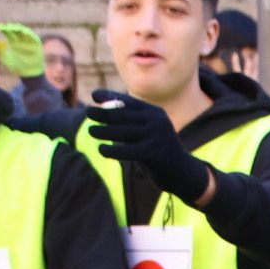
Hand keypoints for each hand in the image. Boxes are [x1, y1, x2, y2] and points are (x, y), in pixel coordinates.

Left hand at [0, 22, 44, 77]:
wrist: (28, 72)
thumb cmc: (17, 66)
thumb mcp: (6, 58)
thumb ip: (2, 51)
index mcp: (12, 42)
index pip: (7, 32)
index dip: (3, 29)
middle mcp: (20, 39)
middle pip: (14, 30)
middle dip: (10, 27)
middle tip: (5, 26)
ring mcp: (28, 41)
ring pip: (23, 31)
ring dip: (18, 28)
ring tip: (13, 27)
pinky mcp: (36, 43)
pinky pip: (33, 36)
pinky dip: (29, 33)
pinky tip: (24, 31)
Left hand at [87, 90, 209, 203]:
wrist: (182, 172)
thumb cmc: (158, 151)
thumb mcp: (148, 132)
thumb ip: (130, 123)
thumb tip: (102, 111)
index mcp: (155, 113)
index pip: (129, 101)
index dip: (109, 96)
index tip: (94, 95)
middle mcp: (157, 121)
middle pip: (123, 115)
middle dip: (103, 113)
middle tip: (87, 112)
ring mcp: (156, 137)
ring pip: (123, 132)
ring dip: (103, 130)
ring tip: (91, 131)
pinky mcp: (153, 154)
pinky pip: (126, 151)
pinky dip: (111, 150)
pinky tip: (102, 149)